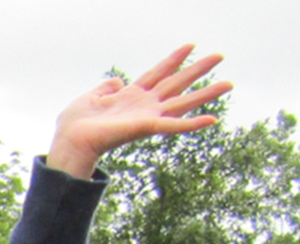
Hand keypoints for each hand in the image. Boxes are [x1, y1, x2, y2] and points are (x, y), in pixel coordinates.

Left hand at [47, 45, 229, 178]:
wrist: (70, 141)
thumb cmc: (75, 124)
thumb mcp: (91, 97)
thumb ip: (105, 88)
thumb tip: (118, 82)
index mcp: (131, 96)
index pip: (157, 73)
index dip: (173, 59)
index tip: (191, 45)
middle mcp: (143, 106)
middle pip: (177, 83)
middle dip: (198, 70)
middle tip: (220, 55)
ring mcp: (148, 117)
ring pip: (183, 103)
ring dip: (207, 94)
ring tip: (229, 83)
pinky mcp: (147, 127)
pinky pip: (174, 125)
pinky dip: (192, 124)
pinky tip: (212, 119)